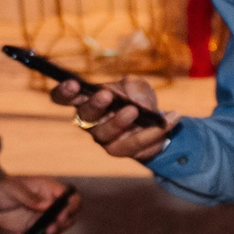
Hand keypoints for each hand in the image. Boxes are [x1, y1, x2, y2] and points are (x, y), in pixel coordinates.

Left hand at [0, 174, 79, 233]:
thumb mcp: (12, 188)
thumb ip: (29, 197)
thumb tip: (47, 205)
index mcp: (49, 189)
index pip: (70, 197)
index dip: (71, 207)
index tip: (60, 216)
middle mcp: (49, 203)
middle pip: (68, 216)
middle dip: (61, 226)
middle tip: (48, 231)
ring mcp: (42, 216)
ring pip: (56, 229)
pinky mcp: (32, 227)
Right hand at [51, 72, 174, 161]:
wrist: (155, 121)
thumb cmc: (137, 99)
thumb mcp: (136, 85)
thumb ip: (132, 87)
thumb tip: (133, 100)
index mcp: (85, 100)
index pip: (63, 97)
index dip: (63, 92)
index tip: (73, 83)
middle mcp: (89, 121)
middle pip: (84, 115)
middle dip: (94, 104)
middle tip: (106, 95)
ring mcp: (103, 138)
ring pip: (106, 132)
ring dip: (120, 120)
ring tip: (135, 110)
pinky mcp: (121, 150)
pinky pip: (135, 143)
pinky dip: (153, 131)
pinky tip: (170, 119)